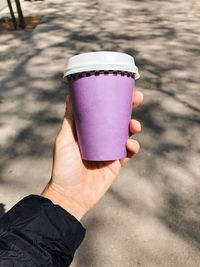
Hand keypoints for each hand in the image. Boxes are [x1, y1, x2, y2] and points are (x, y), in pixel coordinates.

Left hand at [41, 91, 142, 219]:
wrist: (70, 195)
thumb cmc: (63, 167)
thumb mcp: (64, 139)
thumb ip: (69, 120)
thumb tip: (69, 95)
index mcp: (89, 131)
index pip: (103, 112)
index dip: (113, 100)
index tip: (121, 88)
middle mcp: (101, 139)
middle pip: (118, 120)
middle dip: (129, 108)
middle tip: (138, 97)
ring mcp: (110, 151)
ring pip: (126, 134)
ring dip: (134, 127)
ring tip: (134, 125)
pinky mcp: (116, 164)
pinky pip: (129, 153)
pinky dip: (133, 147)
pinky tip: (131, 145)